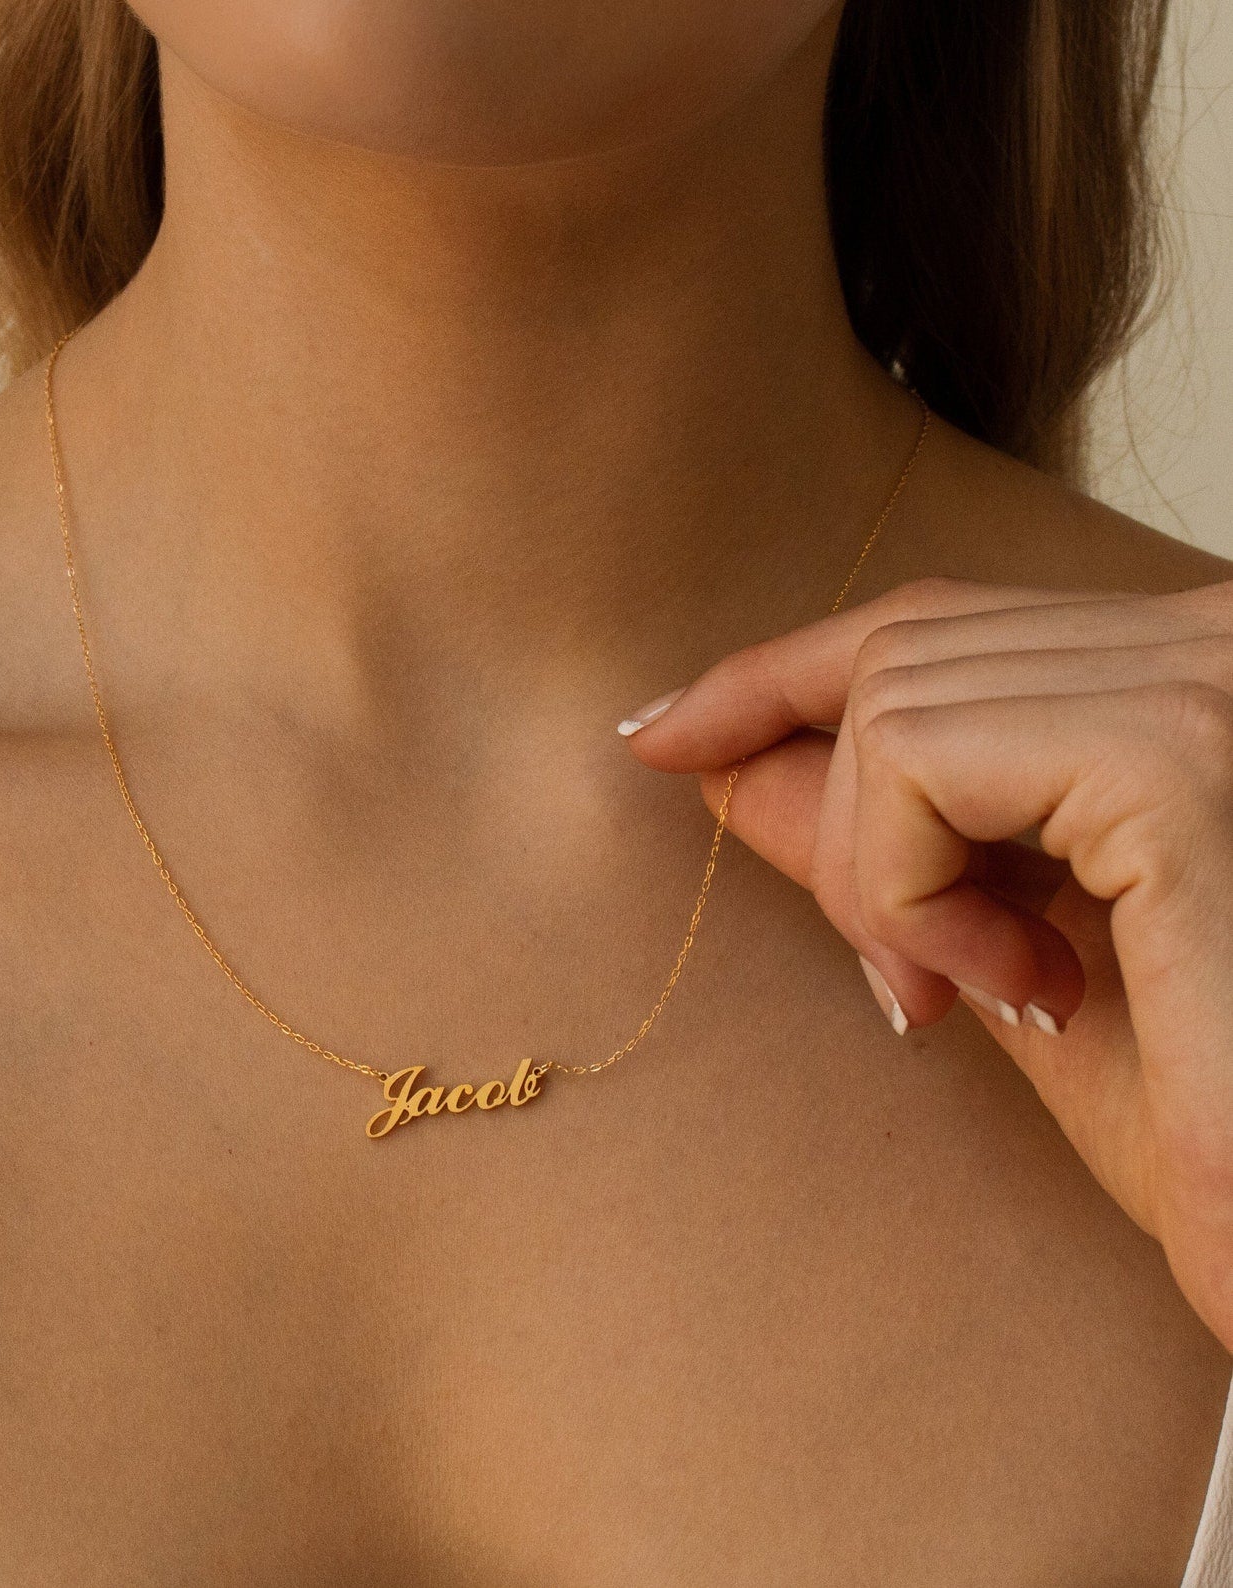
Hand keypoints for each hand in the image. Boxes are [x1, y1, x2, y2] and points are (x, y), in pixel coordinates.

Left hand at [622, 575, 1232, 1350]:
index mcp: (1182, 685)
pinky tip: (1016, 987)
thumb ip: (888, 850)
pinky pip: (923, 765)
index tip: (663, 736)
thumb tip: (731, 773)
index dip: (782, 674)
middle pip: (901, 653)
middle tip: (911, 987)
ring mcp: (1204, 681)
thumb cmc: (1216, 1130)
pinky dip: (913, 892)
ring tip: (983, 994)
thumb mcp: (1013, 962)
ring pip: (891, 708)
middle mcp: (1215, 641)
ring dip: (886, 884)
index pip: (938, 626)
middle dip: (845, 830)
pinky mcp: (1173, 754)